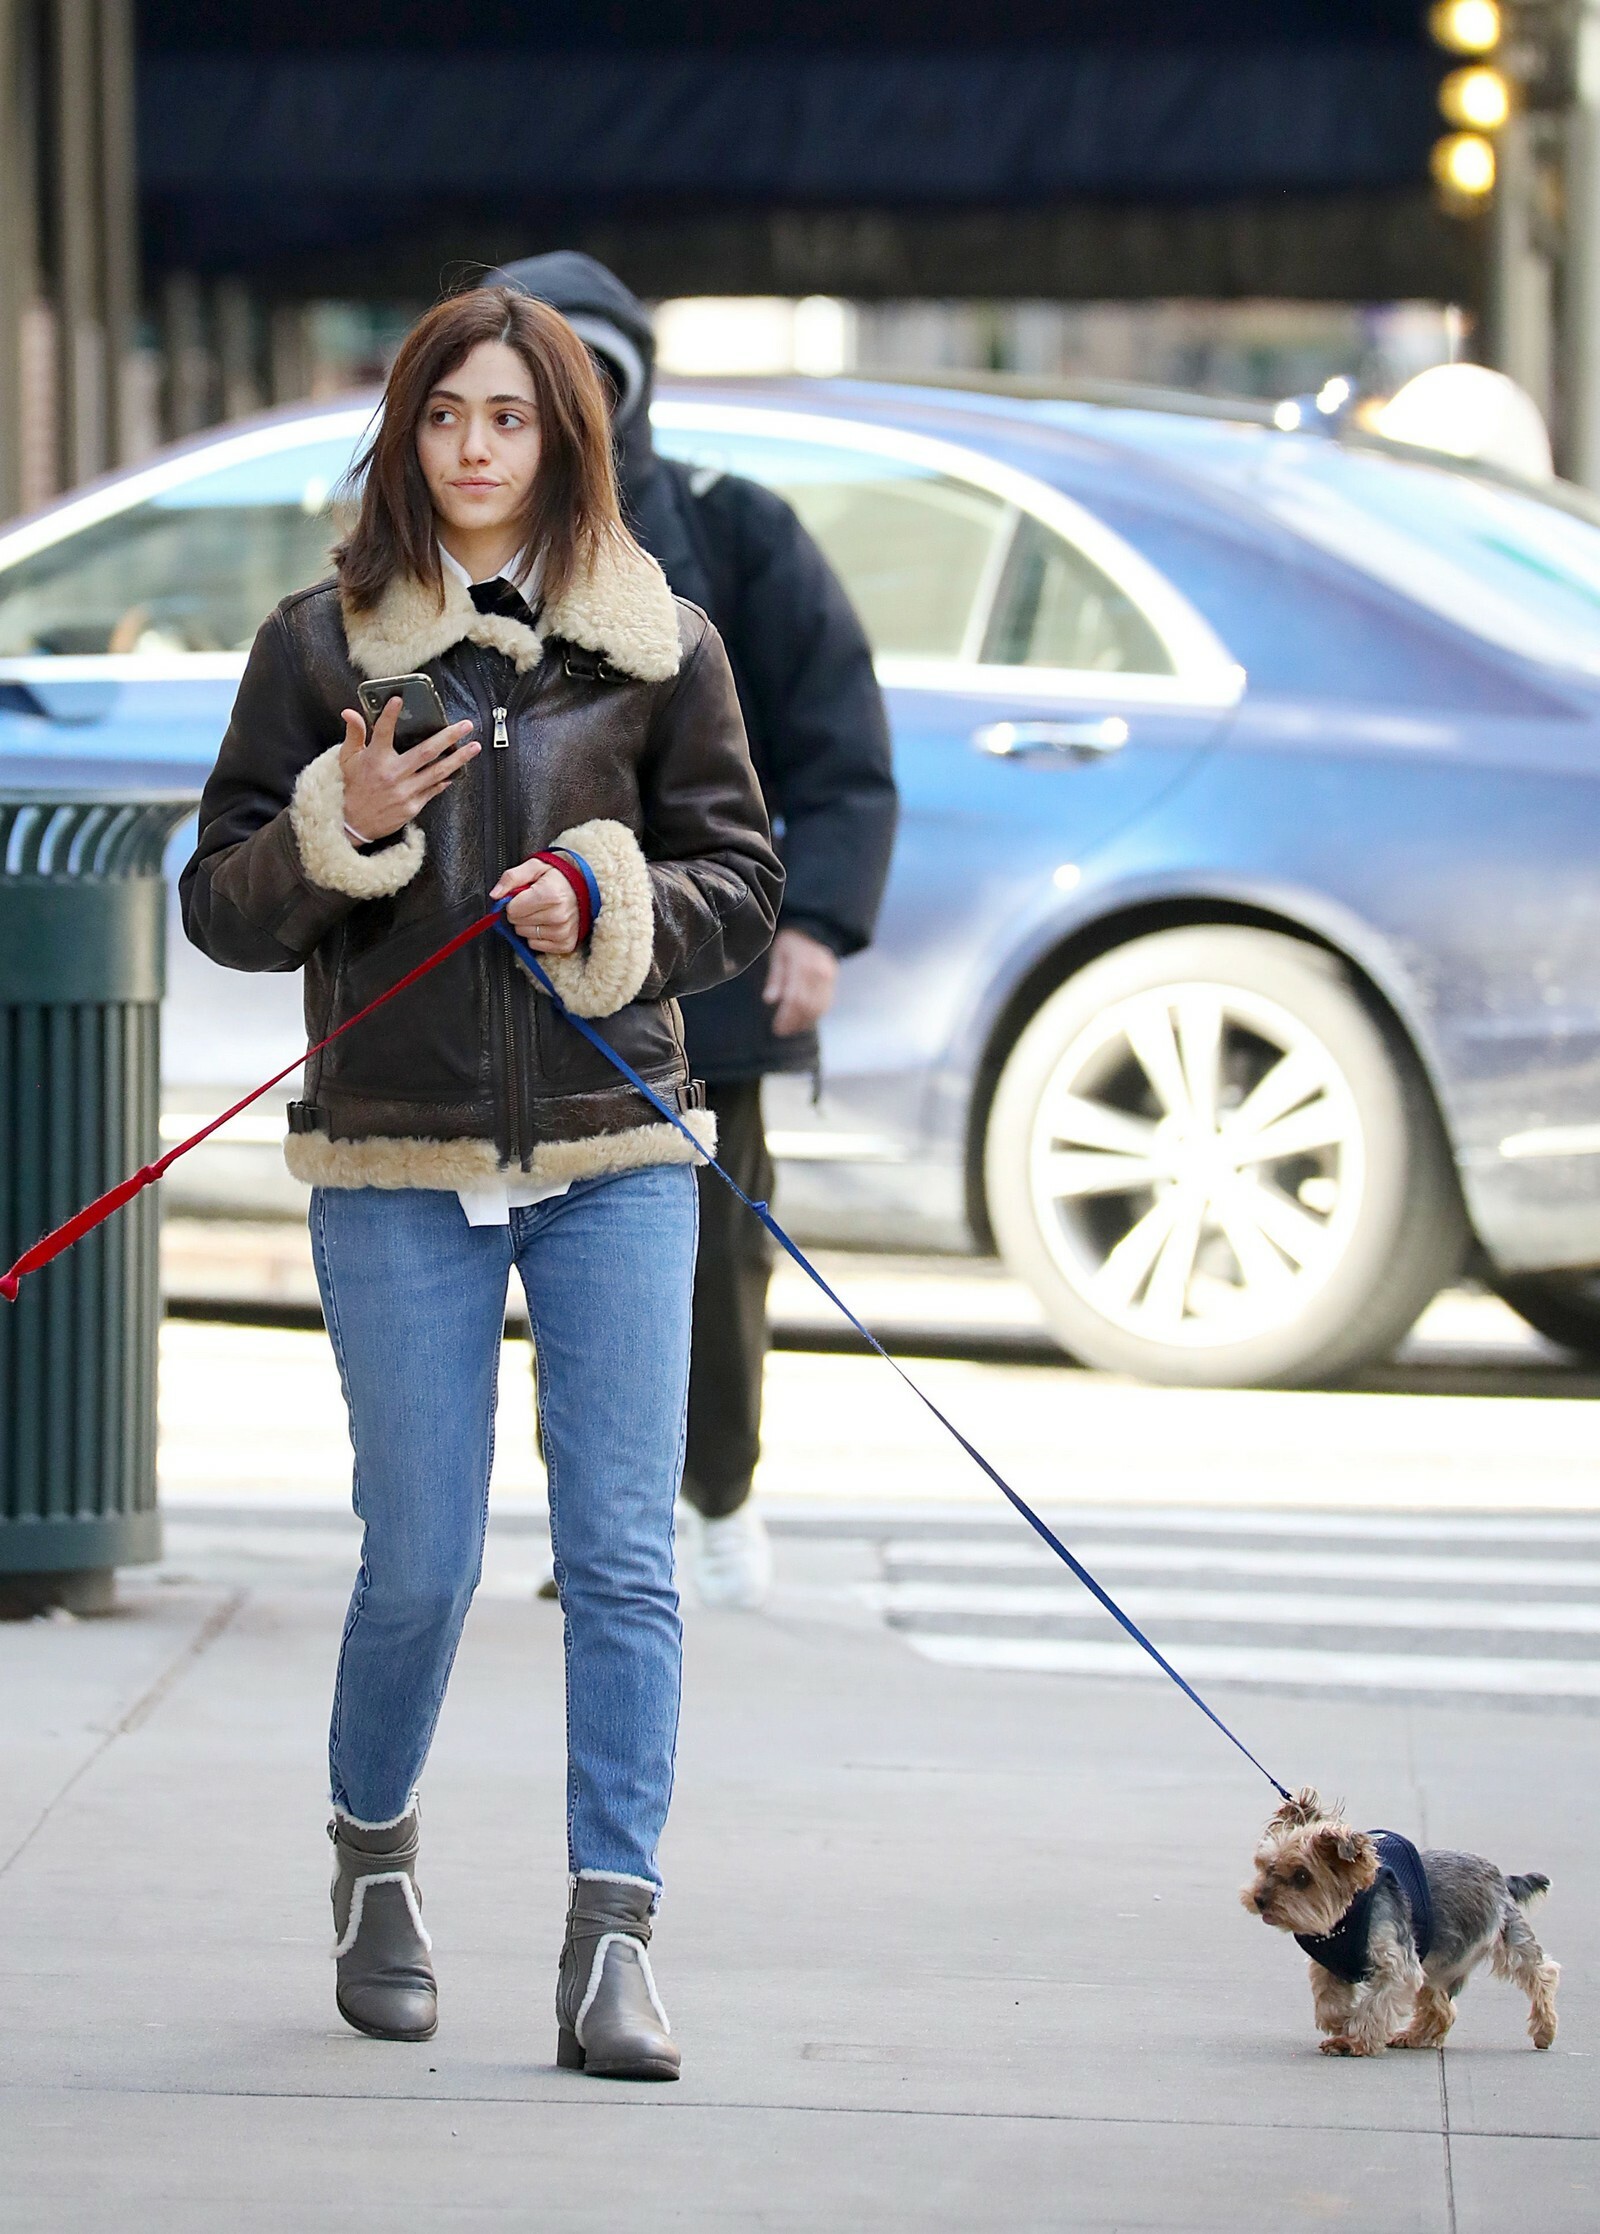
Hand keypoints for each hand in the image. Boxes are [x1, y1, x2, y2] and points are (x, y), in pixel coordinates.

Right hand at [337, 698, 479, 842]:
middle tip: (465, 726)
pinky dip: (445, 779)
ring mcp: (405, 791)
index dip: (390, 715)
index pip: (382, 731)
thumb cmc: (352, 788)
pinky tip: (456, 771)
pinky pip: (433, 790)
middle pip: (426, 751)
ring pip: (437, 771)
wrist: (353, 824)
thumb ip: (353, 734)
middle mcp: (393, 774)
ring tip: (474, 747)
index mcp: (375, 759)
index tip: (399, 699)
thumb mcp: (347, 759)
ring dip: (458, 758)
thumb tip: (349, 713)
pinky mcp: (413, 806)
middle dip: (449, 736)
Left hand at [491, 857, 581, 955]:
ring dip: (529, 924)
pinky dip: (538, 936)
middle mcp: (559, 916)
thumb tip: (495, 895)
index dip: (513, 901)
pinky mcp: (566, 944)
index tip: (524, 895)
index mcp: (551, 895)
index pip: (512, 909)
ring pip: (525, 935)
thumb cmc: (559, 876)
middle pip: (517, 923)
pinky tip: (548, 923)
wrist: (586, 886)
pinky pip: (536, 945)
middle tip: (535, 902)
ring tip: (543, 911)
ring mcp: (563, 932)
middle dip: (521, 912)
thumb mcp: (534, 867)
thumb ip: (511, 878)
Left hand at [762, 928, 839, 1036]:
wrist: (814, 930)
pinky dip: (815, 1016)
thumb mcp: (778, 955)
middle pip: (807, 1005)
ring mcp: (829, 977)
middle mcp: (819, 972)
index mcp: (803, 964)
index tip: (777, 1028)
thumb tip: (769, 1000)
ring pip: (818, 1007)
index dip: (786, 1016)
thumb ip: (775, 977)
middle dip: (794, 1022)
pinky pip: (826, 1004)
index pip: (795, 997)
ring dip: (805, 1022)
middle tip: (781, 1031)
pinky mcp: (833, 982)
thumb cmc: (790, 943)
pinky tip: (804, 1022)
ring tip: (791, 1030)